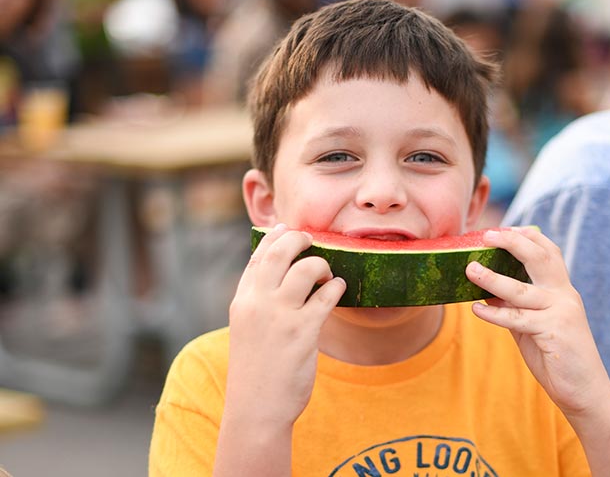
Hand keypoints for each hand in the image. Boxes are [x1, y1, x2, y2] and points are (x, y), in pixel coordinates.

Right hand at [225, 224, 345, 426]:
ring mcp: (280, 316)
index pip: (256, 259)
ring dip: (322, 265)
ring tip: (327, 275)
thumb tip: (281, 278)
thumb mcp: (247, 331)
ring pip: (306, 269)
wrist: (256, 410)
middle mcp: (258, 304)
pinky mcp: (303, 332)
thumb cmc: (255, 372)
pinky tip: (339, 289)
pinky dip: (336, 287)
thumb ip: (259, 304)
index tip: (285, 228)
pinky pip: (327, 296)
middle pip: (279, 253)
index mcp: (242, 303)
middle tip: (312, 241)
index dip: (272, 238)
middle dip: (298, 239)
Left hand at [466, 227, 609, 417]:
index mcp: (563, 291)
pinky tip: (477, 309)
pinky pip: (517, 319)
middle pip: (540, 257)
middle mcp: (565, 296)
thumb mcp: (534, 326)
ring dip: (492, 278)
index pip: (550, 252)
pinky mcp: (553, 332)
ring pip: (520, 289)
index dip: (528, 236)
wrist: (586, 393)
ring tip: (470, 269)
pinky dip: (494, 313)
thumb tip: (487, 293)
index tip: (504, 228)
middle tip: (488, 235)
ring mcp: (561, 312)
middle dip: (513, 242)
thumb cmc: (558, 358)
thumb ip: (516, 307)